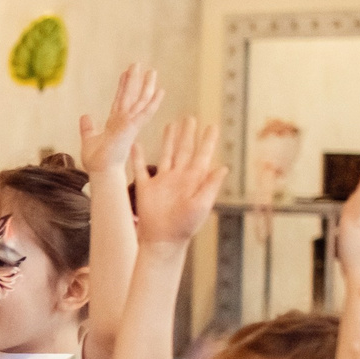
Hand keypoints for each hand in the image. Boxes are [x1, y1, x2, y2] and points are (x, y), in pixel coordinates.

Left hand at [78, 63, 161, 176]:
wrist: (101, 170)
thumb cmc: (97, 160)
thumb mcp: (89, 139)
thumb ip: (88, 127)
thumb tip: (85, 116)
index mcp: (115, 123)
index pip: (120, 100)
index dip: (123, 86)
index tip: (125, 73)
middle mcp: (124, 121)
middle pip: (131, 96)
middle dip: (134, 80)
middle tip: (137, 64)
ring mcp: (130, 123)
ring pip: (140, 100)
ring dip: (146, 86)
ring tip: (152, 71)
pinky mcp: (133, 127)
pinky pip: (145, 112)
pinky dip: (153, 101)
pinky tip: (161, 91)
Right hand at [135, 117, 224, 244]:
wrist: (162, 240)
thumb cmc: (184, 226)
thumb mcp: (201, 205)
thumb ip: (210, 185)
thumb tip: (223, 167)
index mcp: (193, 180)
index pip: (202, 155)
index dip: (207, 141)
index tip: (212, 126)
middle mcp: (178, 177)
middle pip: (184, 150)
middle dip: (187, 134)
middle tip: (191, 118)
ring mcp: (161, 181)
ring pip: (166, 154)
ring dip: (168, 140)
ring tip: (171, 124)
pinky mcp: (145, 187)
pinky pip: (140, 168)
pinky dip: (137, 156)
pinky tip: (135, 144)